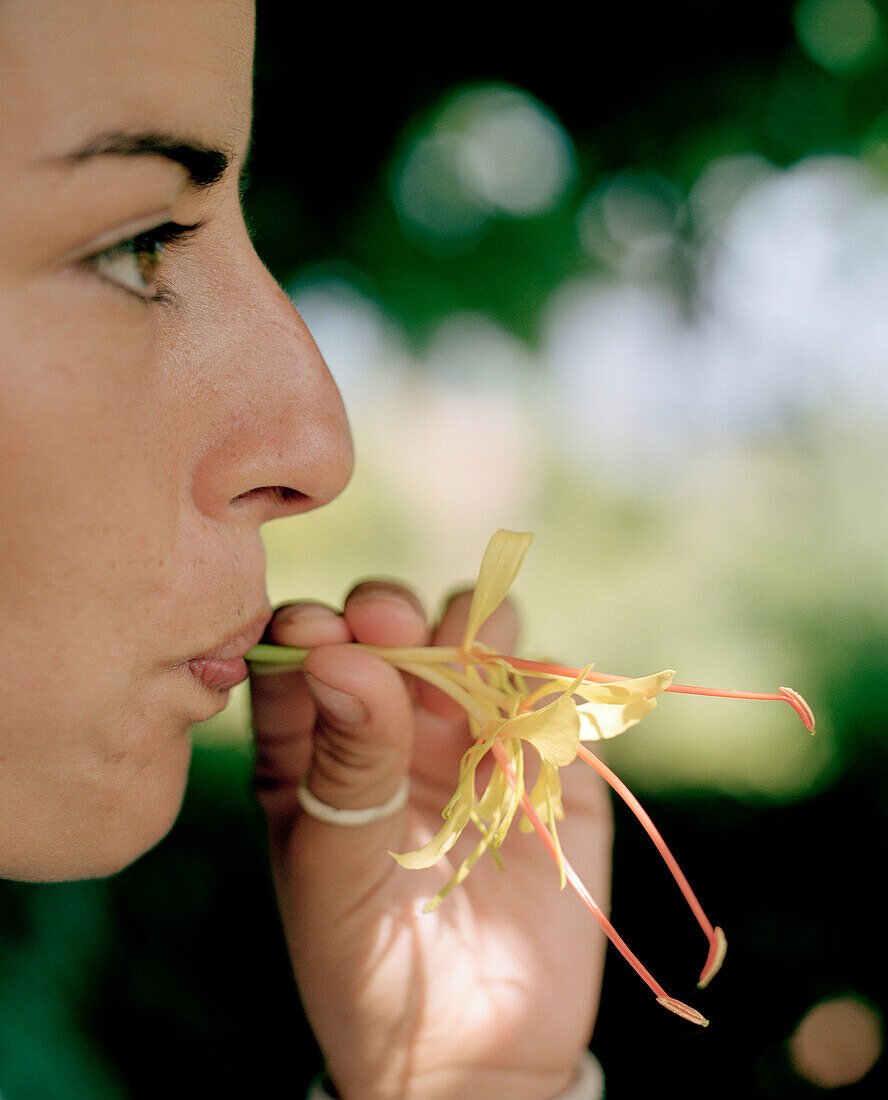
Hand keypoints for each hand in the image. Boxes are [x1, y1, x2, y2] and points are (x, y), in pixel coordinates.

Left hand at [250, 582, 612, 1099]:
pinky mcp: (540, 759)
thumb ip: (346, 762)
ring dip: (469, 626)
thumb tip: (339, 653)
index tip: (320, 631)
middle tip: (389, 622)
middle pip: (387, 633)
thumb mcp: (339, 868)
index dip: (309, 631)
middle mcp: (390, 727)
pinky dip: (542, 675)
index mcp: (314, 750)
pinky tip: (530, 693)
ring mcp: (467, 737)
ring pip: (470, 643)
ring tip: (468, 641)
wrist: (471, 1052)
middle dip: (388, 614)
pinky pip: (546, 692)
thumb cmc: (370, 967)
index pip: (302, 659)